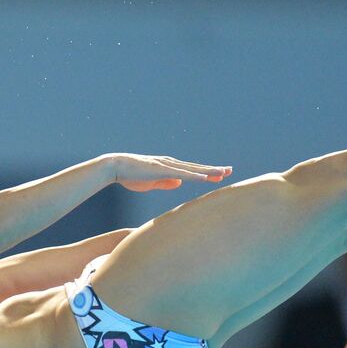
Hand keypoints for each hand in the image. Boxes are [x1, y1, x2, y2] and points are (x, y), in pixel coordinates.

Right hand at [106, 153, 231, 191]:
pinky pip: (181, 174)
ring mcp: (167, 165)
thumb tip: (179, 184)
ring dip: (208, 171)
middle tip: (230, 171)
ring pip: (192, 170)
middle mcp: (171, 164)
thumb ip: (165, 182)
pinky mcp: (162, 169)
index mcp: (169, 168)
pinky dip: (194, 176)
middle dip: (213, 170)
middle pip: (196, 168)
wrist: (116, 166)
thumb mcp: (151, 182)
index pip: (192, 171)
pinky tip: (205, 178)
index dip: (206, 173)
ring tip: (223, 173)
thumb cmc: (131, 174)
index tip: (220, 175)